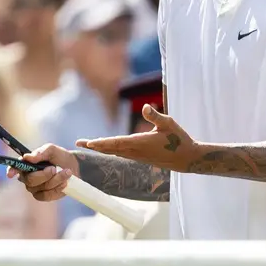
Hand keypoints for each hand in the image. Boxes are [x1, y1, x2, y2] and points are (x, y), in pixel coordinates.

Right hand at [14, 143, 76, 201]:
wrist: (73, 167)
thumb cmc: (58, 156)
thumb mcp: (51, 150)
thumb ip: (40, 153)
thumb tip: (27, 157)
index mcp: (26, 164)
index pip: (14, 168)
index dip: (11, 171)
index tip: (11, 174)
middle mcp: (27, 178)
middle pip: (30, 180)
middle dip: (44, 175)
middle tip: (54, 168)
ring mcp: (35, 188)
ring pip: (42, 188)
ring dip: (56, 180)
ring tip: (66, 172)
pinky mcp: (44, 196)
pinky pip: (48, 195)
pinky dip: (58, 188)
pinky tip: (64, 183)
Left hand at [79, 105, 200, 171]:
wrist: (187, 158)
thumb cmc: (179, 139)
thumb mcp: (169, 124)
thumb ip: (156, 116)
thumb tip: (146, 107)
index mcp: (141, 142)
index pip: (117, 142)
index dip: (103, 143)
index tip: (90, 143)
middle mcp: (136, 151)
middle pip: (111, 148)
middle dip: (94, 145)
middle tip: (78, 143)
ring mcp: (138, 156)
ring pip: (115, 151)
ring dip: (100, 148)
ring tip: (87, 144)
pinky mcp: (141, 157)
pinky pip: (121, 153)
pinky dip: (110, 150)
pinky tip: (105, 148)